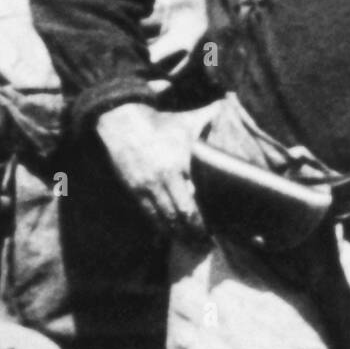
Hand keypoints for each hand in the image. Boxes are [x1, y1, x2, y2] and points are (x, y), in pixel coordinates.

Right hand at [95, 102, 204, 239]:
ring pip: (165, 218)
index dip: (203, 219)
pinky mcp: (135, 190)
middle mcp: (165, 178)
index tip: (215, 229)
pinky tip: (171, 234)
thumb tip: (225, 105)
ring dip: (178, 234)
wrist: (124, 122)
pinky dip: (161, 227)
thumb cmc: (161, 123)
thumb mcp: (187, 121)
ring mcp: (148, 186)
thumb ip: (209, 117)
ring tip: (192, 243)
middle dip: (194, 231)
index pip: (194, 200)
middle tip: (206, 243)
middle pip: (181, 213)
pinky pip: (149, 214)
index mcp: (181, 163)